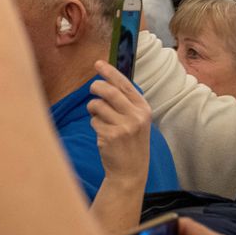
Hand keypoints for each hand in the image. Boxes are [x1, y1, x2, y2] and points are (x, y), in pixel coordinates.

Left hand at [88, 61, 151, 185]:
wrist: (130, 171)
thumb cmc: (130, 142)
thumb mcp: (135, 120)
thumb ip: (124, 102)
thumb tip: (106, 80)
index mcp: (144, 108)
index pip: (125, 84)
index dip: (110, 72)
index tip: (98, 63)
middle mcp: (137, 116)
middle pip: (108, 91)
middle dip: (95, 87)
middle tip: (92, 90)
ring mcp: (125, 126)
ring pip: (97, 105)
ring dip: (93, 109)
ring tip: (99, 117)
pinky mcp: (111, 135)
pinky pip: (93, 121)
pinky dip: (94, 124)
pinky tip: (103, 134)